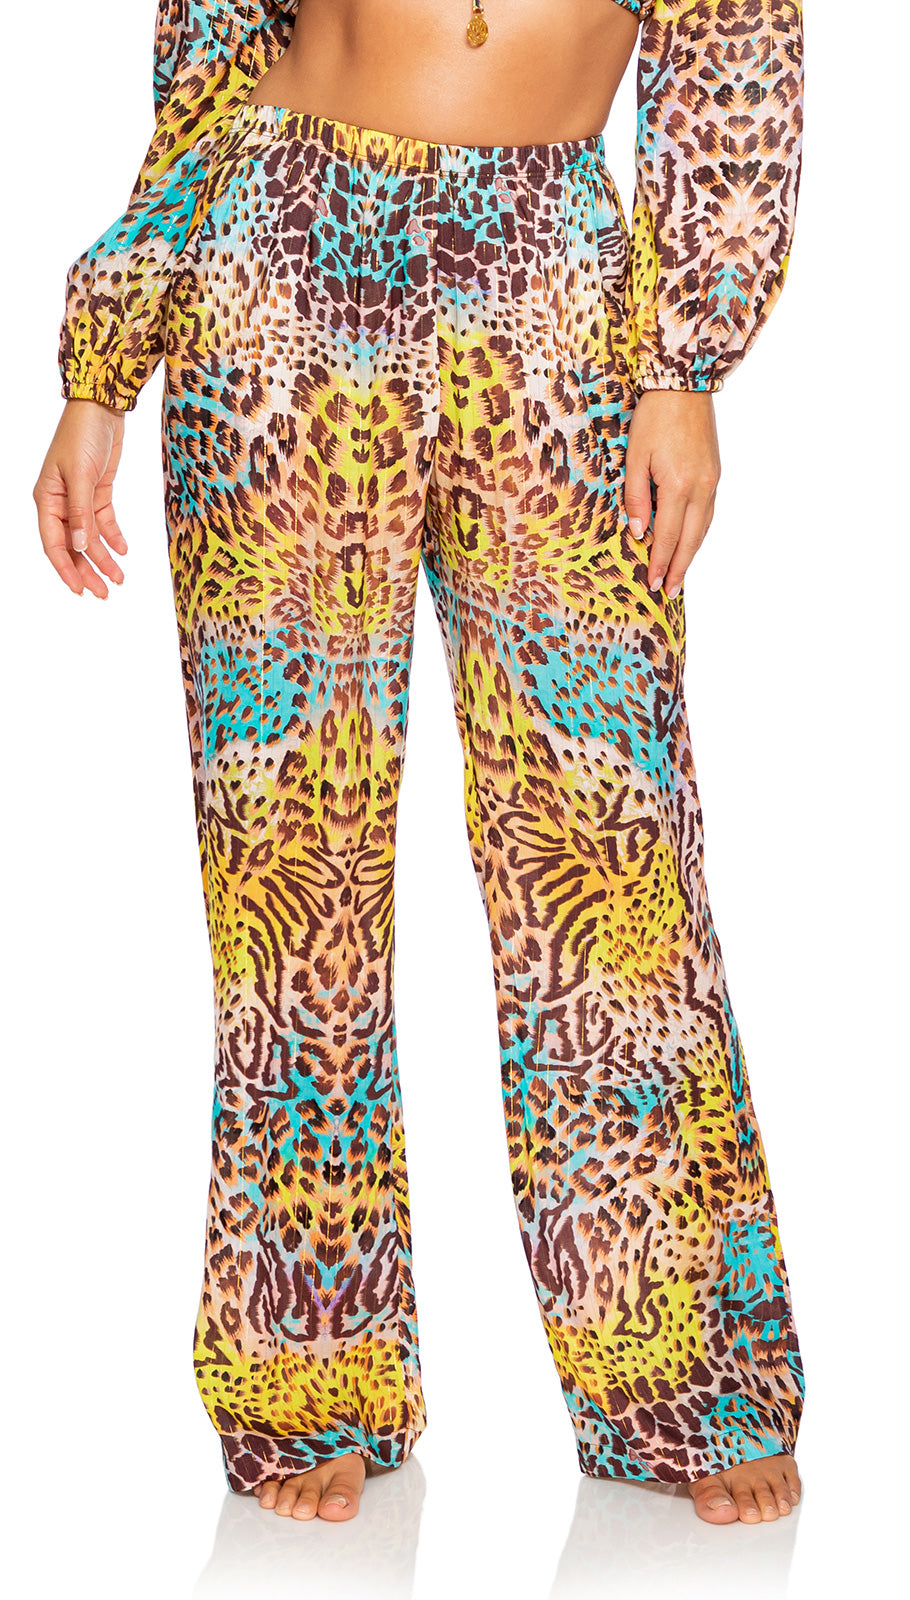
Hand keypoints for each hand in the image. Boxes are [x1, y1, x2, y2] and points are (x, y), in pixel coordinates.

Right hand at [33, 397, 128, 597]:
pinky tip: (123, 551)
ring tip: (119, 579)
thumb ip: (81, 512)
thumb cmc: (82, 435)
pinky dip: (113, 537)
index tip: (80, 591)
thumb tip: (79, 546)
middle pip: (73, 546)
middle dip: (88, 570)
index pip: (54, 543)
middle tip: (105, 593)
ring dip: (103, 558)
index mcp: (47, 499)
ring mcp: (80, 499)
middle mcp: (61, 503)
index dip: (66, 569)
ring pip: (90, 538)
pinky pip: (103, 522)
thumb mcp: (80, 474)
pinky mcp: (98, 492)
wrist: (101, 407)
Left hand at [622, 389, 720, 597]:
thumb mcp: (634, 458)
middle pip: (690, 540)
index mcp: (679, 486)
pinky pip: (709, 513)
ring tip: (681, 575)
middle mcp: (701, 488)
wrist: (684, 385)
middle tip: (671, 592)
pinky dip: (699, 533)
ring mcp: (712, 481)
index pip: (667, 536)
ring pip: (703, 529)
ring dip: (691, 554)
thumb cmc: (653, 417)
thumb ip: (637, 498)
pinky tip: (691, 542)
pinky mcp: (715, 474)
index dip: (660, 562)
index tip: (654, 584)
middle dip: (679, 567)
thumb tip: (639, 533)